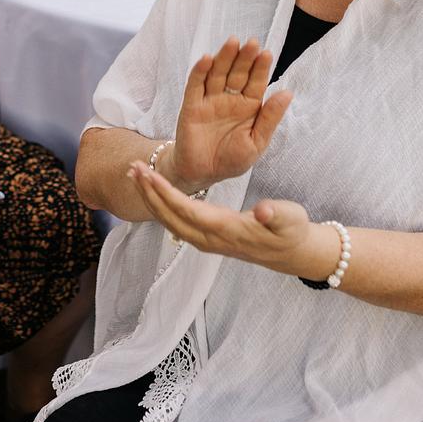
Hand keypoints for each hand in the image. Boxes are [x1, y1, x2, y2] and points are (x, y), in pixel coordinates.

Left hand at [129, 161, 334, 276]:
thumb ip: (276, 214)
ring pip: (168, 220)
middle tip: (131, 167)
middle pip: (170, 216)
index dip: (166, 193)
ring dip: (149, 198)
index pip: (187, 211)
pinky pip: (175, 221)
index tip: (148, 174)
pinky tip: (151, 190)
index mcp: (226, 229)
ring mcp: (205, 240)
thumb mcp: (290, 219)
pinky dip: (160, 204)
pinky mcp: (205, 237)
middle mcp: (209, 238)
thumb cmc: (291, 231)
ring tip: (135, 174)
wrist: (291, 253)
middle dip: (148, 193)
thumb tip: (263, 211)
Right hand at [167, 37, 292, 192]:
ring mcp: (210, 100)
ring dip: (224, 58)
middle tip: (252, 43)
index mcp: (249, 106)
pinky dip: (200, 71)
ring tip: (232, 42)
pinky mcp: (192, 105)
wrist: (203, 174)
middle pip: (237, 73)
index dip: (261, 68)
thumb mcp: (256, 142)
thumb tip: (287, 92)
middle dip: (244, 58)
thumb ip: (270, 118)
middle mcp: (230, 99)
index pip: (256, 82)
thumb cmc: (231, 159)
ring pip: (218, 74)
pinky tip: (207, 59)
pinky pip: (196, 85)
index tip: (267, 54)